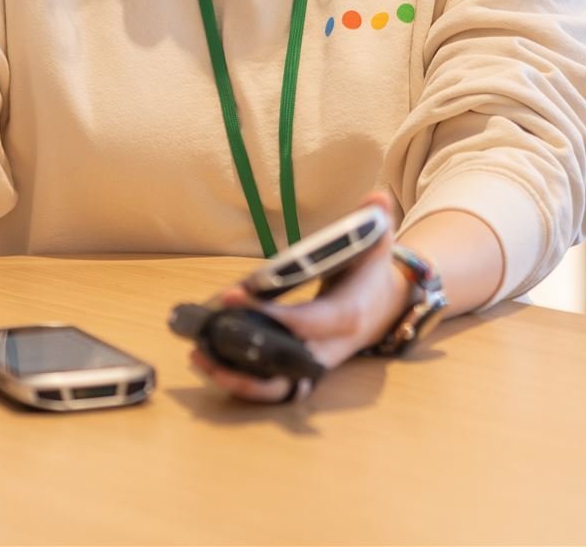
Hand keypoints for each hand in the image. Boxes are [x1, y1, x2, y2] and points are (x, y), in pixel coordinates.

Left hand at [190, 189, 406, 403]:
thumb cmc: (372, 274)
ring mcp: (316, 364)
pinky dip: (242, 383)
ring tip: (199, 355)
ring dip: (236, 378)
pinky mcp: (303, 372)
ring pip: (277, 386)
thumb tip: (377, 198)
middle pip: (286, 364)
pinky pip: (273, 387)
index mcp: (345, 315)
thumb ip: (375, 221)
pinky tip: (210, 364)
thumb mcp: (377, 246)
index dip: (271, 314)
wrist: (386, 306)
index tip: (233, 295)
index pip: (305, 321)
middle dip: (244, 353)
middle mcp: (329, 348)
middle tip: (203, 332)